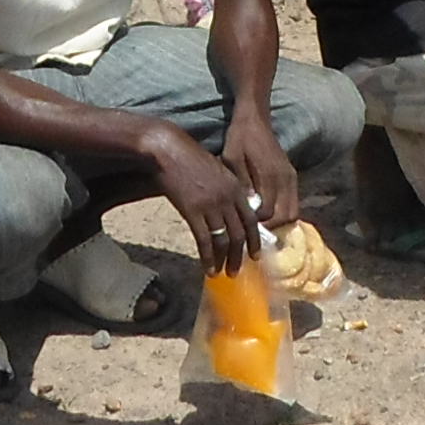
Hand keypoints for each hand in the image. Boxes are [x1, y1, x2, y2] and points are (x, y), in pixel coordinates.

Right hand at [143, 123, 264, 273]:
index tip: (254, 255)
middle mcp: (227, 198)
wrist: (170, 151)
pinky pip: (205, 240)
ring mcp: (211, 205)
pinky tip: (207, 267)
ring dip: (223, 260)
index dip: (254, 240)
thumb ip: (227, 191)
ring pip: (223, 240)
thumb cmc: (190, 159)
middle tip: (236, 271)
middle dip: (238, 256)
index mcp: (235, 188)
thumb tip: (229, 213)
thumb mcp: (218, 171)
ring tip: (221, 272)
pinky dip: (207, 257)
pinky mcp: (193, 211)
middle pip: (239, 234)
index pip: (251, 220)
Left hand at [220, 111, 304, 233]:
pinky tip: (268, 212)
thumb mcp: (231, 157)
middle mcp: (285, 178)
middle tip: (254, 231)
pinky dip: (284, 211)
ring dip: (280, 221)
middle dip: (272, 228)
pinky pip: (294, 202)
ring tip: (261, 224)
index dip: (257, 224)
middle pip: (287, 216)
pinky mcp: (292, 175)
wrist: (255, 118)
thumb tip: (245, 207)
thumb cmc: (240, 137)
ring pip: (293, 211)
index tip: (244, 227)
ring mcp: (291, 177)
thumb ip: (240, 182)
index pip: (268, 213)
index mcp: (269, 175)